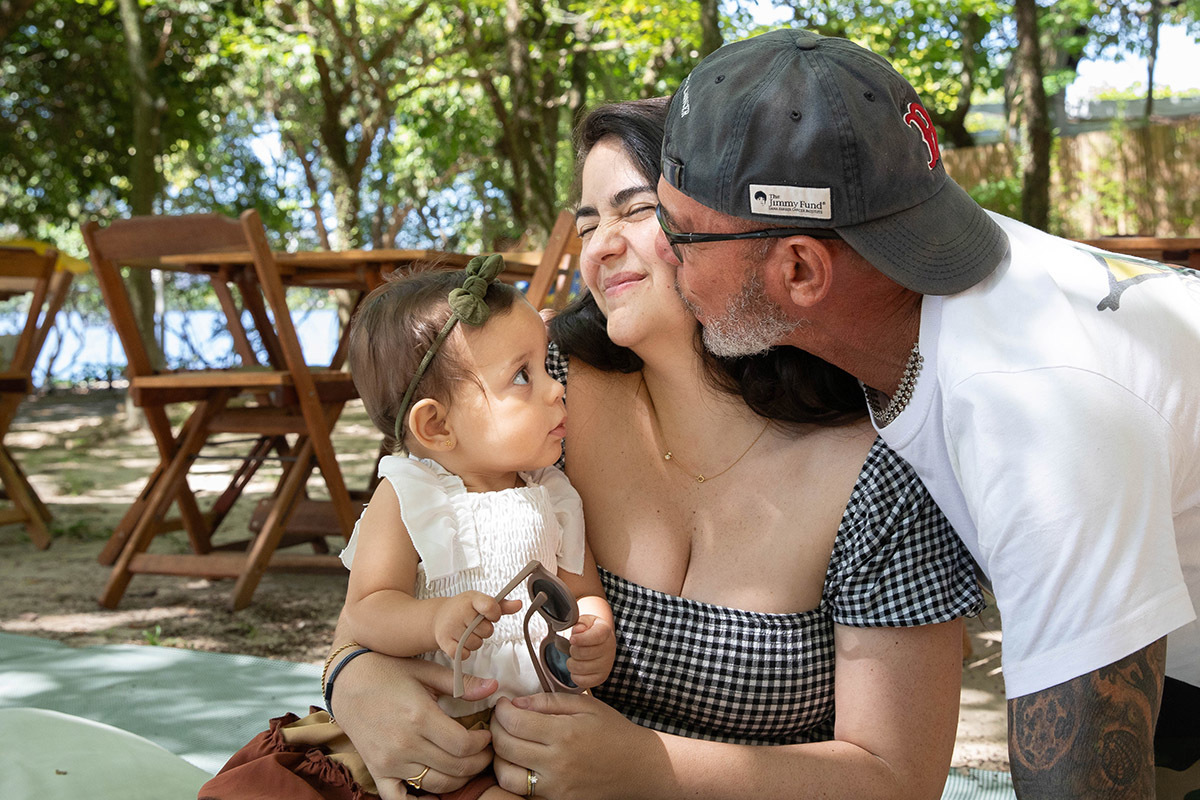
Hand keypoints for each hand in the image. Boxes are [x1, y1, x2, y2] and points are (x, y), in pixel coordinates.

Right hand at [330, 652, 497, 799]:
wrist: (347, 681)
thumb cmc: (388, 671)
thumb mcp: (426, 671)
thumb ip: (461, 683)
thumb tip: (493, 687)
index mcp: (420, 717)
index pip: (464, 745)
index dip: (483, 744)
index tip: (487, 735)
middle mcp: (404, 744)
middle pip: (454, 768)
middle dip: (477, 763)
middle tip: (484, 752)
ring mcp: (389, 761)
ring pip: (434, 785)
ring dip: (457, 780)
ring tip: (466, 765)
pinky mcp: (377, 770)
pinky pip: (399, 798)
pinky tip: (433, 794)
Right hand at [433, 591, 521, 659]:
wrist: (439, 616)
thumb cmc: (463, 609)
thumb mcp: (481, 602)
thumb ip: (501, 606)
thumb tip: (519, 604)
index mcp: (472, 599)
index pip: (490, 607)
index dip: (495, 614)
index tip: (491, 614)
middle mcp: (460, 612)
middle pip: (487, 631)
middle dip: (483, 630)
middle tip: (474, 624)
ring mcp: (451, 627)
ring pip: (477, 644)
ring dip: (474, 641)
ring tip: (466, 632)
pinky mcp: (444, 642)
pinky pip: (464, 654)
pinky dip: (465, 651)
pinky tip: (460, 642)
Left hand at [490, 693, 657, 799]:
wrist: (638, 767)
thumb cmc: (613, 731)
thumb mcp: (585, 706)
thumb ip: (548, 702)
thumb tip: (516, 703)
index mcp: (565, 734)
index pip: (514, 723)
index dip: (501, 711)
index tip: (503, 704)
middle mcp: (557, 763)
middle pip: (505, 747)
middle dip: (494, 729)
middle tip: (500, 720)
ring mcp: (556, 787)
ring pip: (506, 776)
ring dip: (499, 757)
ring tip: (507, 743)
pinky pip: (522, 792)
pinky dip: (513, 776)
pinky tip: (520, 762)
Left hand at [567, 615, 614, 689]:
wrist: (599, 643)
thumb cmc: (589, 631)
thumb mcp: (585, 622)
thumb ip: (580, 623)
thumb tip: (577, 631)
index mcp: (605, 631)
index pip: (596, 636)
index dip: (581, 639)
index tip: (572, 639)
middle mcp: (609, 649)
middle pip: (583, 653)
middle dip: (572, 650)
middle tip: (573, 648)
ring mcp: (606, 665)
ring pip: (580, 668)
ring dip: (571, 663)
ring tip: (574, 658)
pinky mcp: (601, 678)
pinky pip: (582, 681)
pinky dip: (575, 675)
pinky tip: (577, 669)